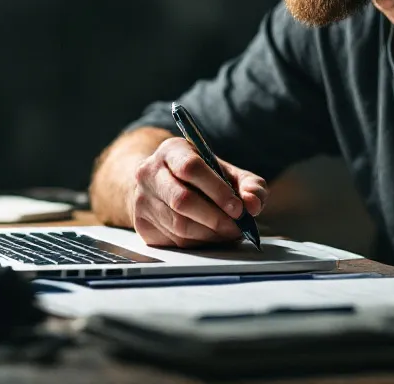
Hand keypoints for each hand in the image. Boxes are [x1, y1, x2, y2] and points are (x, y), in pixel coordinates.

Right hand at [130, 136, 267, 248]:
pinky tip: (210, 237)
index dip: (217, 191)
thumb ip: (249, 185)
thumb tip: (253, 204)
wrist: (163, 182)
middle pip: (182, 200)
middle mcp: (149, 172)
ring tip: (228, 233)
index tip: (238, 208)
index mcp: (171, 151)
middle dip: (216, 218)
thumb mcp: (227, 172)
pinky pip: (172, 241)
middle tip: (237, 227)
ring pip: (178, 225)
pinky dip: (198, 243)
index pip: (191, 168)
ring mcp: (141, 199)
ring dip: (209, 234)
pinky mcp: (141, 224)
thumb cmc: (200, 177)